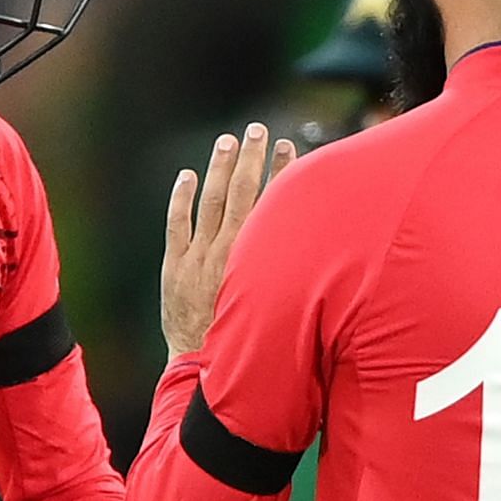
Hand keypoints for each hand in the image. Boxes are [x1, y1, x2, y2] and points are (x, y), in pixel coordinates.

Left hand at [162, 124, 294, 357]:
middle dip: (251, 159)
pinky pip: (177, 224)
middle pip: (242, 193)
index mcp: (259, 259)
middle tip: (257, 131)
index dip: (282, 173)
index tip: (289, 147)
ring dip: (220, 168)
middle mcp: (230, 250)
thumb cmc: (250, 344)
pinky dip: (181, 198)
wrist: (205, 369)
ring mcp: (199, 256)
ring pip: (210, 202)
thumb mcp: (282, 309)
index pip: (273, 203)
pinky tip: (187, 176)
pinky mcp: (176, 267)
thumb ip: (297, 277)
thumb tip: (324, 252)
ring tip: (228, 141)